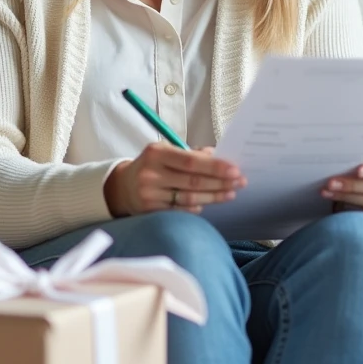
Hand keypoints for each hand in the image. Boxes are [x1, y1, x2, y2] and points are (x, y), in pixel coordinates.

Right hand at [105, 144, 245, 216]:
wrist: (122, 187)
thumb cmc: (152, 166)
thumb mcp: (165, 152)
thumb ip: (190, 154)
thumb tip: (218, 155)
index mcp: (156, 153)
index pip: (190, 161)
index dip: (214, 167)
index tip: (235, 169)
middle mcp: (150, 174)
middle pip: (192, 181)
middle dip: (220, 182)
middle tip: (240, 182)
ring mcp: (149, 194)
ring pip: (189, 198)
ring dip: (213, 196)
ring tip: (230, 193)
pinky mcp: (150, 211)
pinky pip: (180, 211)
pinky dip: (197, 207)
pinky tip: (209, 203)